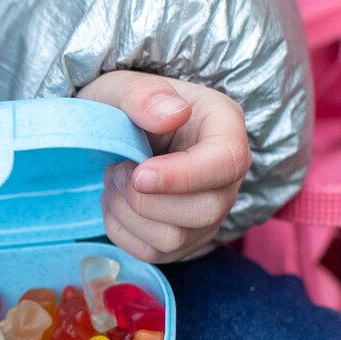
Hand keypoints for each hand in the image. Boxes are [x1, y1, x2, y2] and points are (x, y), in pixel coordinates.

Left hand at [79, 70, 251, 262]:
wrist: (114, 132)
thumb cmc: (124, 106)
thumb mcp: (123, 86)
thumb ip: (143, 94)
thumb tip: (173, 114)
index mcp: (224, 127)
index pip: (227, 162)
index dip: (183, 176)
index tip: (139, 175)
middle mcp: (226, 177)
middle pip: (205, 210)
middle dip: (145, 198)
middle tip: (118, 168)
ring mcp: (208, 214)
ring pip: (174, 238)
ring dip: (127, 212)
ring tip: (115, 179)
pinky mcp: (184, 240)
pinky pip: (152, 253)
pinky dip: (121, 230)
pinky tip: (117, 200)